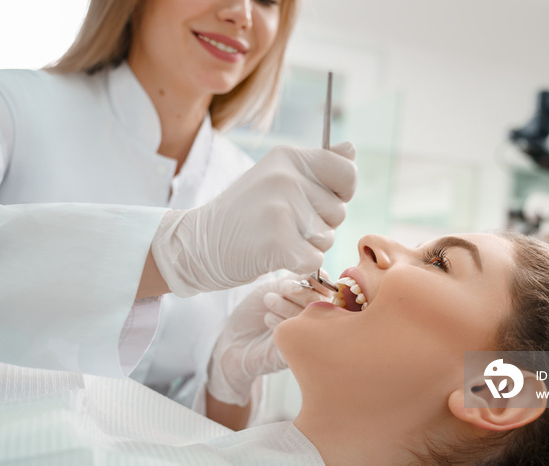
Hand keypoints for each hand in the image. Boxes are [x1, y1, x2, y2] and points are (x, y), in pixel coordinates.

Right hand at [151, 143, 355, 296]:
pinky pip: (314, 260)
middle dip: (318, 224)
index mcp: (289, 157)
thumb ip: (317, 165)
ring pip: (328, 237)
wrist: (197, 244)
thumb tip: (351, 149)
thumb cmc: (243, 213)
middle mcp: (287, 177)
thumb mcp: (276, 177)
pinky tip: (273, 256)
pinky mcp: (278, 242)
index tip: (317, 202)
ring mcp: (282, 209)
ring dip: (307, 245)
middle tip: (281, 224)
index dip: (340, 194)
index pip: (347, 173)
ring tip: (274, 238)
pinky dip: (298, 265)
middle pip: (339, 211)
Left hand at [206, 274, 330, 405]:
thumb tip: (317, 273)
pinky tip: (269, 320)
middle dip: (301, 291)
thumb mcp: (276, 285)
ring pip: (309, 318)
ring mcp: (309, 337)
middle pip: (323, 302)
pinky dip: (282, 323)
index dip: (319, 281)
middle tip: (282, 288)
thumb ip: (298, 279)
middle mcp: (317, 319)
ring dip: (286, 304)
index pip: (329, 288)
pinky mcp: (300, 355)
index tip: (301, 277)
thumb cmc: (256, 309)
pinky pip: (298, 337)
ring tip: (269, 300)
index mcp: (315, 299)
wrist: (235, 339)